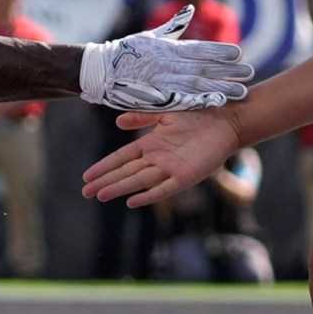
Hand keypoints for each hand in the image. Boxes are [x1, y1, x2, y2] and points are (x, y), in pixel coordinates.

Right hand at [80, 6, 253, 110]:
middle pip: (206, 67)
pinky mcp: (156, 96)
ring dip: (222, 87)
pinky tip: (217, 103)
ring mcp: (164, 79)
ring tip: (242, 92)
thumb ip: (174, 25)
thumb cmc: (124, 52)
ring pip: (199, 83)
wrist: (100, 71)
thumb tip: (190, 8)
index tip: (240, 53)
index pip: (201, 48)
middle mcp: (170, 62)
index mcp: (169, 47)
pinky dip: (201, 101)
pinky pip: (183, 99)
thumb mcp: (150, 35)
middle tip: (250, 73)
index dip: (221, 52)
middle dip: (229, 71)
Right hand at [81, 106, 243, 206]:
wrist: (226, 119)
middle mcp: (158, 158)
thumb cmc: (198, 113)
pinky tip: (133, 202)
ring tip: (101, 195)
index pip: (122, 158)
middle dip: (106, 181)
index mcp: (152, 144)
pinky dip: (149, 195)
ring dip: (120, 188)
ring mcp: (171, 168)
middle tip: (86, 192)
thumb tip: (118, 122)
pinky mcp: (186, 175)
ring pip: (139, 180)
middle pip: (126, 172)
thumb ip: (142, 117)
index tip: (87, 176)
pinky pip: (165, 188)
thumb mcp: (165, 112)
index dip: (105, 166)